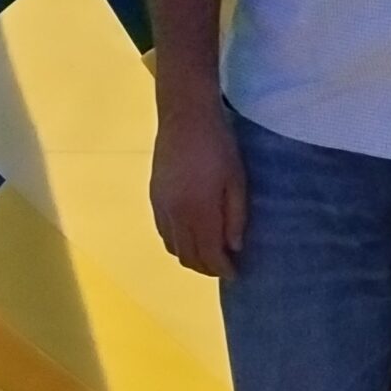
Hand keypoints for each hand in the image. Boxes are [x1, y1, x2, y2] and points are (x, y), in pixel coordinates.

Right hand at [150, 103, 247, 277]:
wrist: (185, 117)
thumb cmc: (218, 146)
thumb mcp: (237, 180)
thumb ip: (235, 216)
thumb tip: (233, 247)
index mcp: (198, 211)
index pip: (208, 254)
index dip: (222, 269)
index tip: (235, 273)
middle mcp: (175, 215)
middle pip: (188, 256)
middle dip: (207, 268)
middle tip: (224, 266)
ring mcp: (161, 207)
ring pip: (173, 247)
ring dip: (191, 257)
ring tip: (209, 254)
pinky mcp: (154, 198)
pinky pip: (163, 232)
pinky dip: (177, 243)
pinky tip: (191, 236)